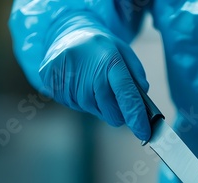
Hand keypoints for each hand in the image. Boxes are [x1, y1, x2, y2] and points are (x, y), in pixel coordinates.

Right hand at [39, 14, 149, 139]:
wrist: (67, 35)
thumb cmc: (101, 48)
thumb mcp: (124, 53)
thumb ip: (137, 76)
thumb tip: (141, 104)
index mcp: (111, 61)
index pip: (127, 95)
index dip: (136, 116)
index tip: (144, 133)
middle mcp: (89, 73)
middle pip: (111, 112)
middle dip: (118, 112)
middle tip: (113, 93)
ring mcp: (69, 80)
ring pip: (93, 110)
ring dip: (97, 103)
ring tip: (91, 80)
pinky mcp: (53, 85)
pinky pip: (75, 106)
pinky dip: (81, 99)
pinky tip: (78, 81)